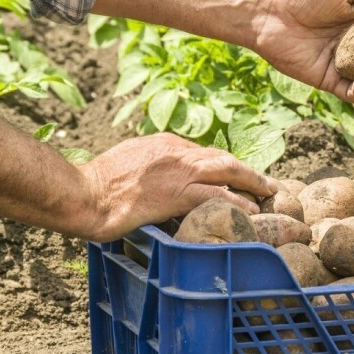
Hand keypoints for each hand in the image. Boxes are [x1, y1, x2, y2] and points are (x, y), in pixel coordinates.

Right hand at [80, 133, 277, 241]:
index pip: (203, 152)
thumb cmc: (97, 185)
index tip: (235, 176)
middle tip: (266, 182)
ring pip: (227, 171)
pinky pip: (217, 196)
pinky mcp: (178, 193)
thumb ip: (148, 165)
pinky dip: (238, 202)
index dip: (223, 165)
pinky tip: (252, 211)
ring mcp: (179, 171)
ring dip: (252, 181)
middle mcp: (176, 152)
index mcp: (164, 143)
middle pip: (222, 157)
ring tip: (269, 192)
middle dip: (246, 170)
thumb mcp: (126, 162)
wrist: (84, 194)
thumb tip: (157, 177)